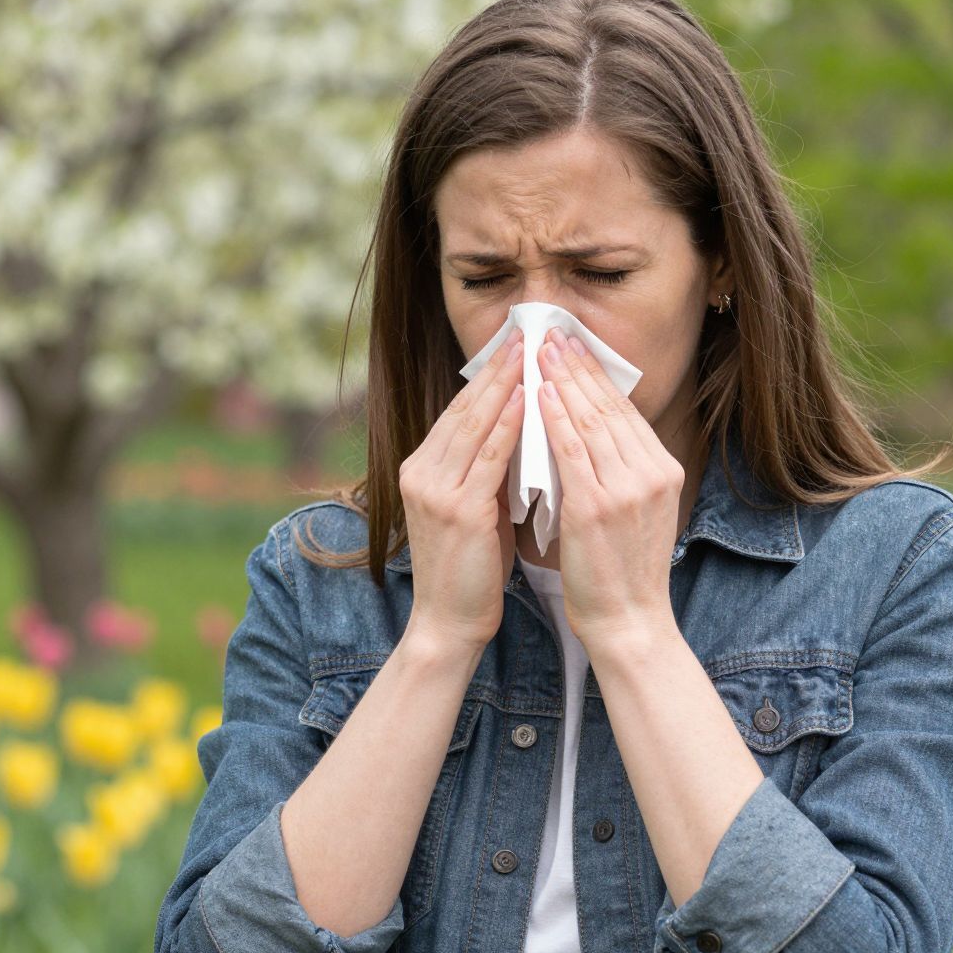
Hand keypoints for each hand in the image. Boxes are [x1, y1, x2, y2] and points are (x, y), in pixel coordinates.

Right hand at [399, 322, 526, 653]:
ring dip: (506, 384)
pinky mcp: (456, 509)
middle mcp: (422, 471)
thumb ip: (489, 470)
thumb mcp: (478, 507)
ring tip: (531, 351)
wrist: (450, 622)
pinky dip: (510, 424)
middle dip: (498, 368)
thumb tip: (524, 430)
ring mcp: (435, 488)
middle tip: (527, 331)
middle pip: (466, 407)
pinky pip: (489, 456)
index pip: (461, 410)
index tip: (516, 344)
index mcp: (423, 468)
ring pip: (476, 424)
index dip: (490, 376)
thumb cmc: (472, 568)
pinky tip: (529, 398)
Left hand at [535, 325, 683, 648]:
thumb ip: (622, 472)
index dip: (597, 375)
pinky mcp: (597, 507)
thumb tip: (592, 434)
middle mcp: (650, 473)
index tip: (575, 347)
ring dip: (563, 380)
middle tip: (554, 333)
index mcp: (663, 471)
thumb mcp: (637, 512)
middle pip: (609, 407)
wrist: (629, 622)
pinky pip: (572, 450)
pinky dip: (555, 417)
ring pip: (590, 421)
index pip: (625, 412)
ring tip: (540, 351)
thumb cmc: (624, 573)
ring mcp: (626, 489)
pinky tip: (539, 392)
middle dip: (579, 366)